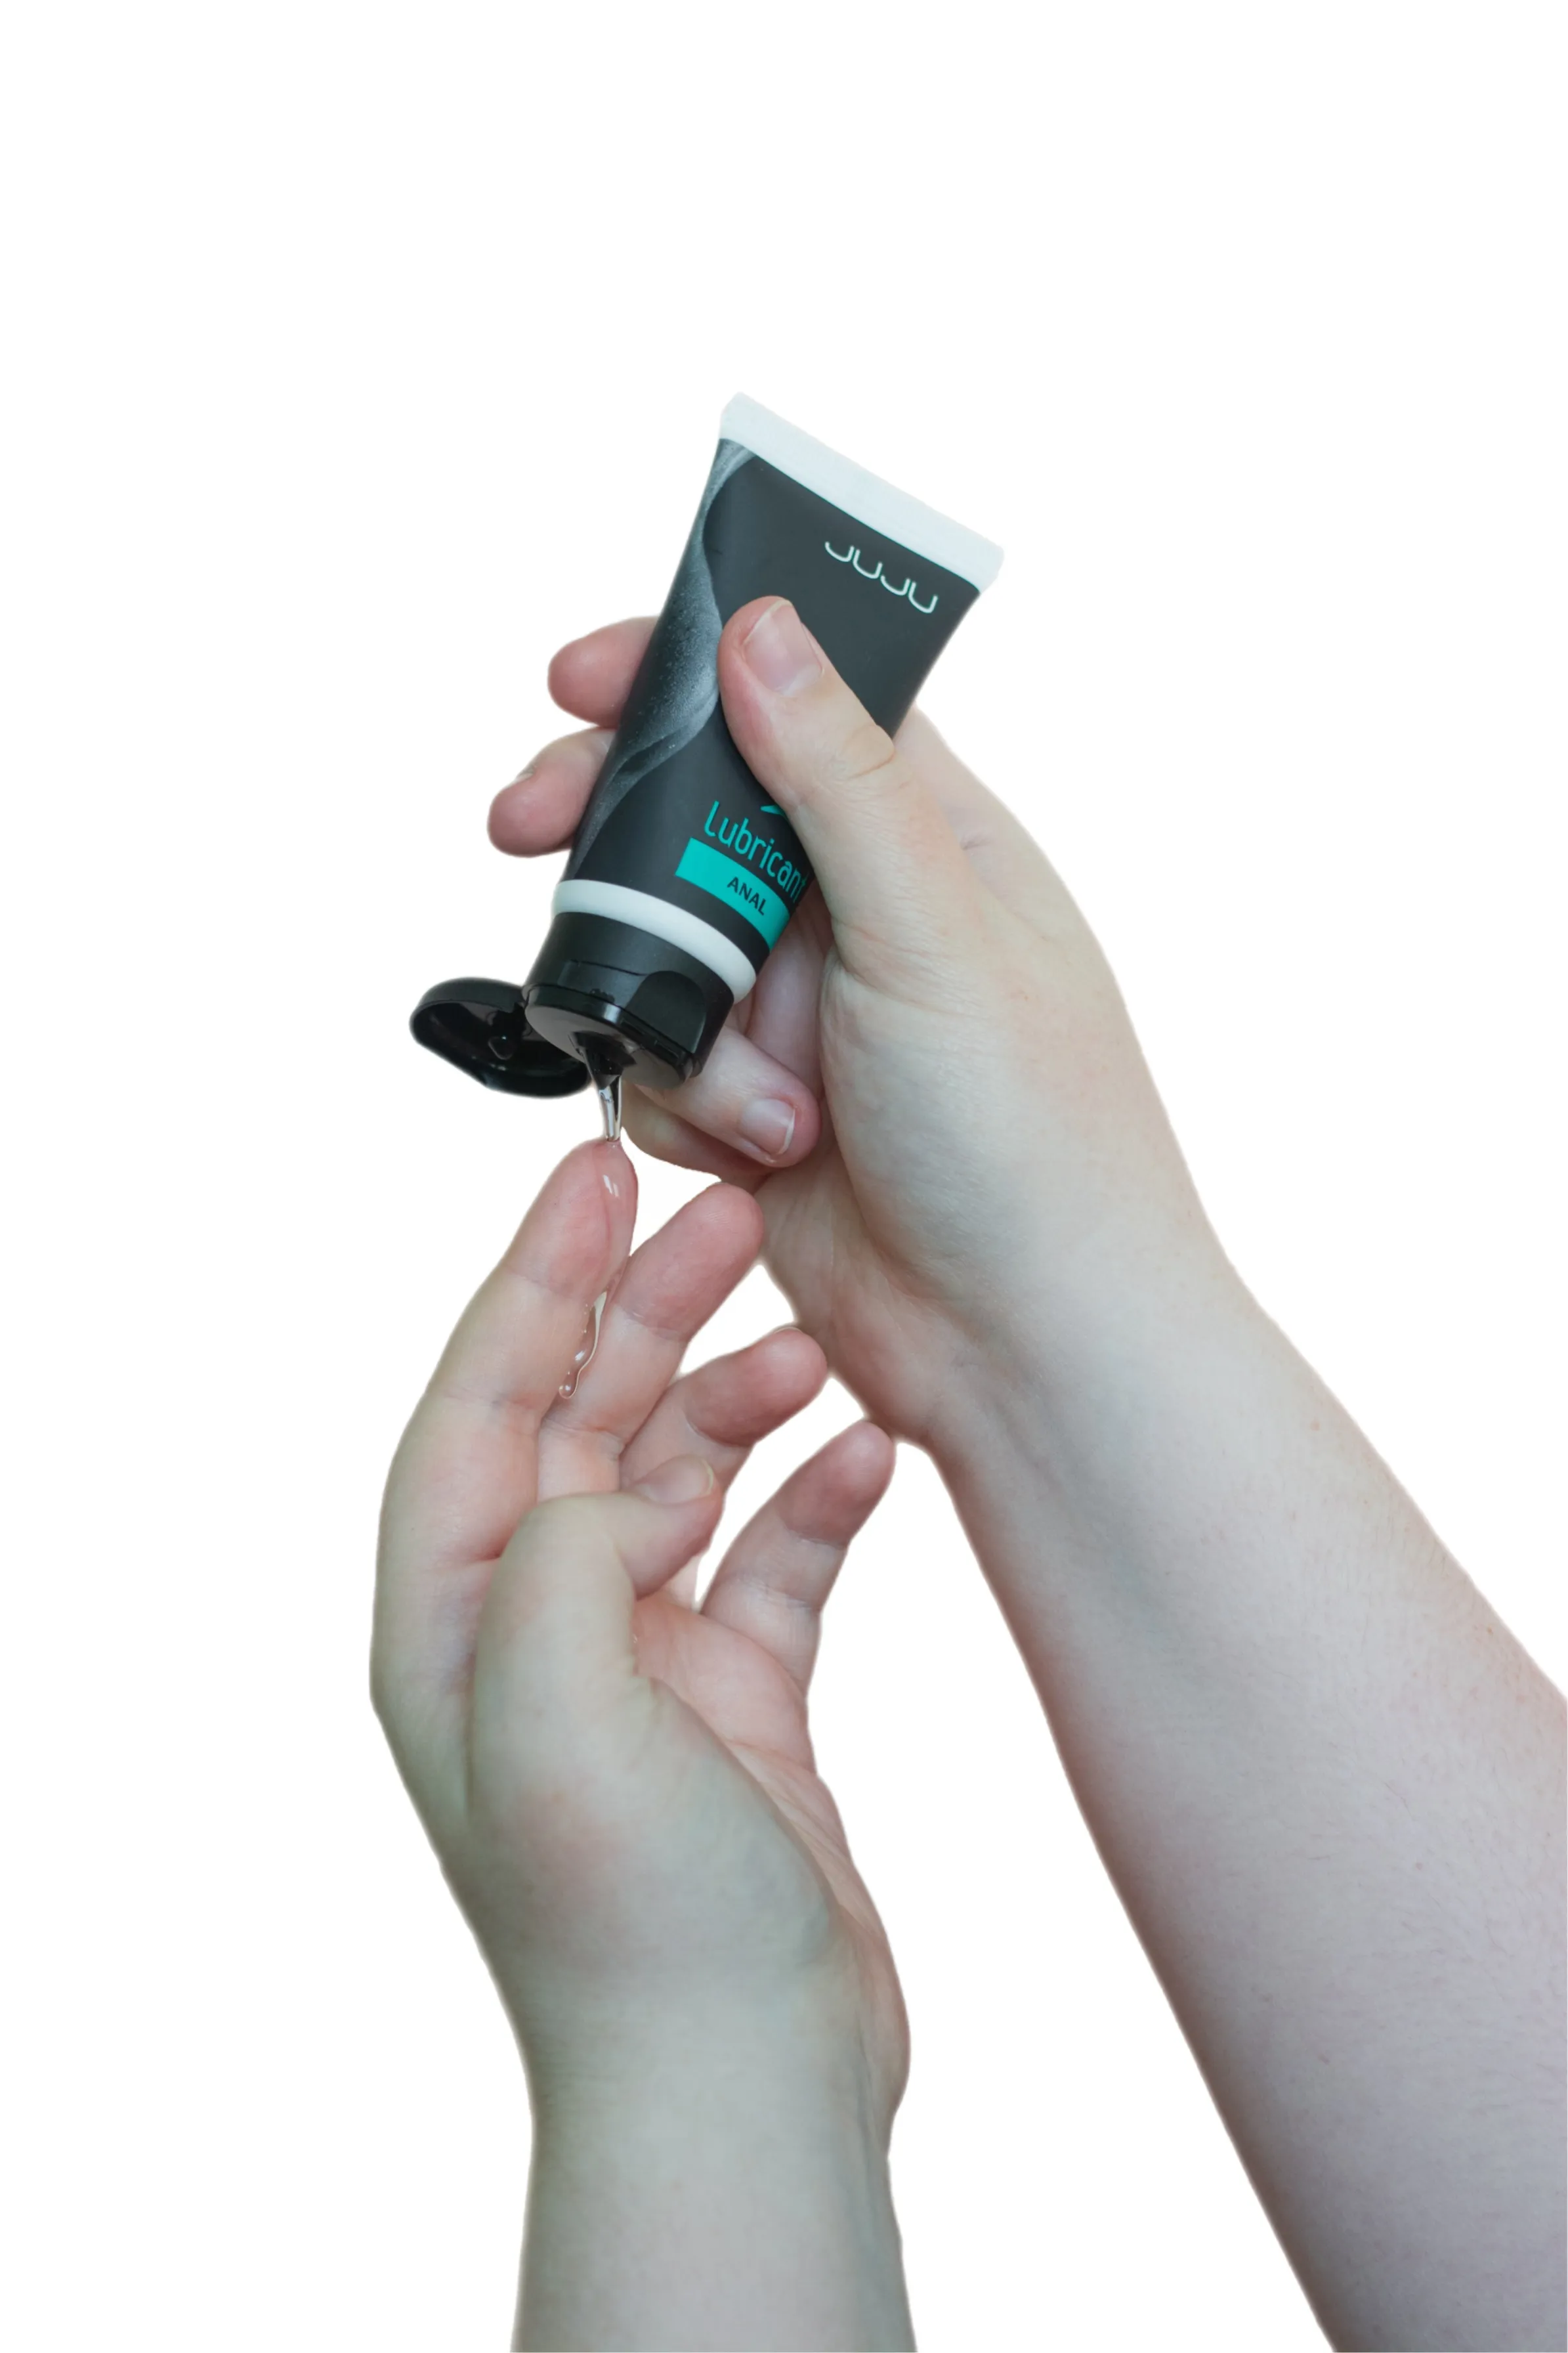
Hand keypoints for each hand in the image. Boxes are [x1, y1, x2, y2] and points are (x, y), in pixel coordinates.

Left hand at [372, 1140, 906, 2124]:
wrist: (746, 2082)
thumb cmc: (634, 1930)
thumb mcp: (553, 1723)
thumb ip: (560, 1563)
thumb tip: (618, 1479)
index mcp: (452, 1626)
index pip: (477, 1407)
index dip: (531, 1284)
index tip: (595, 1173)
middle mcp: (534, 1630)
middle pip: (581, 1419)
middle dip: (648, 1308)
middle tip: (734, 1212)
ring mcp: (640, 1662)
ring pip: (683, 1474)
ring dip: (744, 1395)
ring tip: (820, 1339)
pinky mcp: (739, 1696)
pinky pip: (775, 1556)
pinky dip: (818, 1497)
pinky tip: (872, 1454)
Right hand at [490, 600, 1232, 1446]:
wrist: (1023, 1352)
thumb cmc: (1034, 1141)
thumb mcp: (935, 933)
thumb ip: (840, 781)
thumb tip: (765, 628)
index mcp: (931, 841)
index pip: (792, 705)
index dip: (680, 676)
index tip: (575, 677)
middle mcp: (861, 916)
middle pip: (692, 823)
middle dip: (615, 842)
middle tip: (525, 828)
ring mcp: (804, 1015)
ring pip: (656, 954)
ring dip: (688, 1029)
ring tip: (778, 1112)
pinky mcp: (755, 1108)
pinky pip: (654, 1064)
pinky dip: (689, 1109)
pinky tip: (763, 1161)